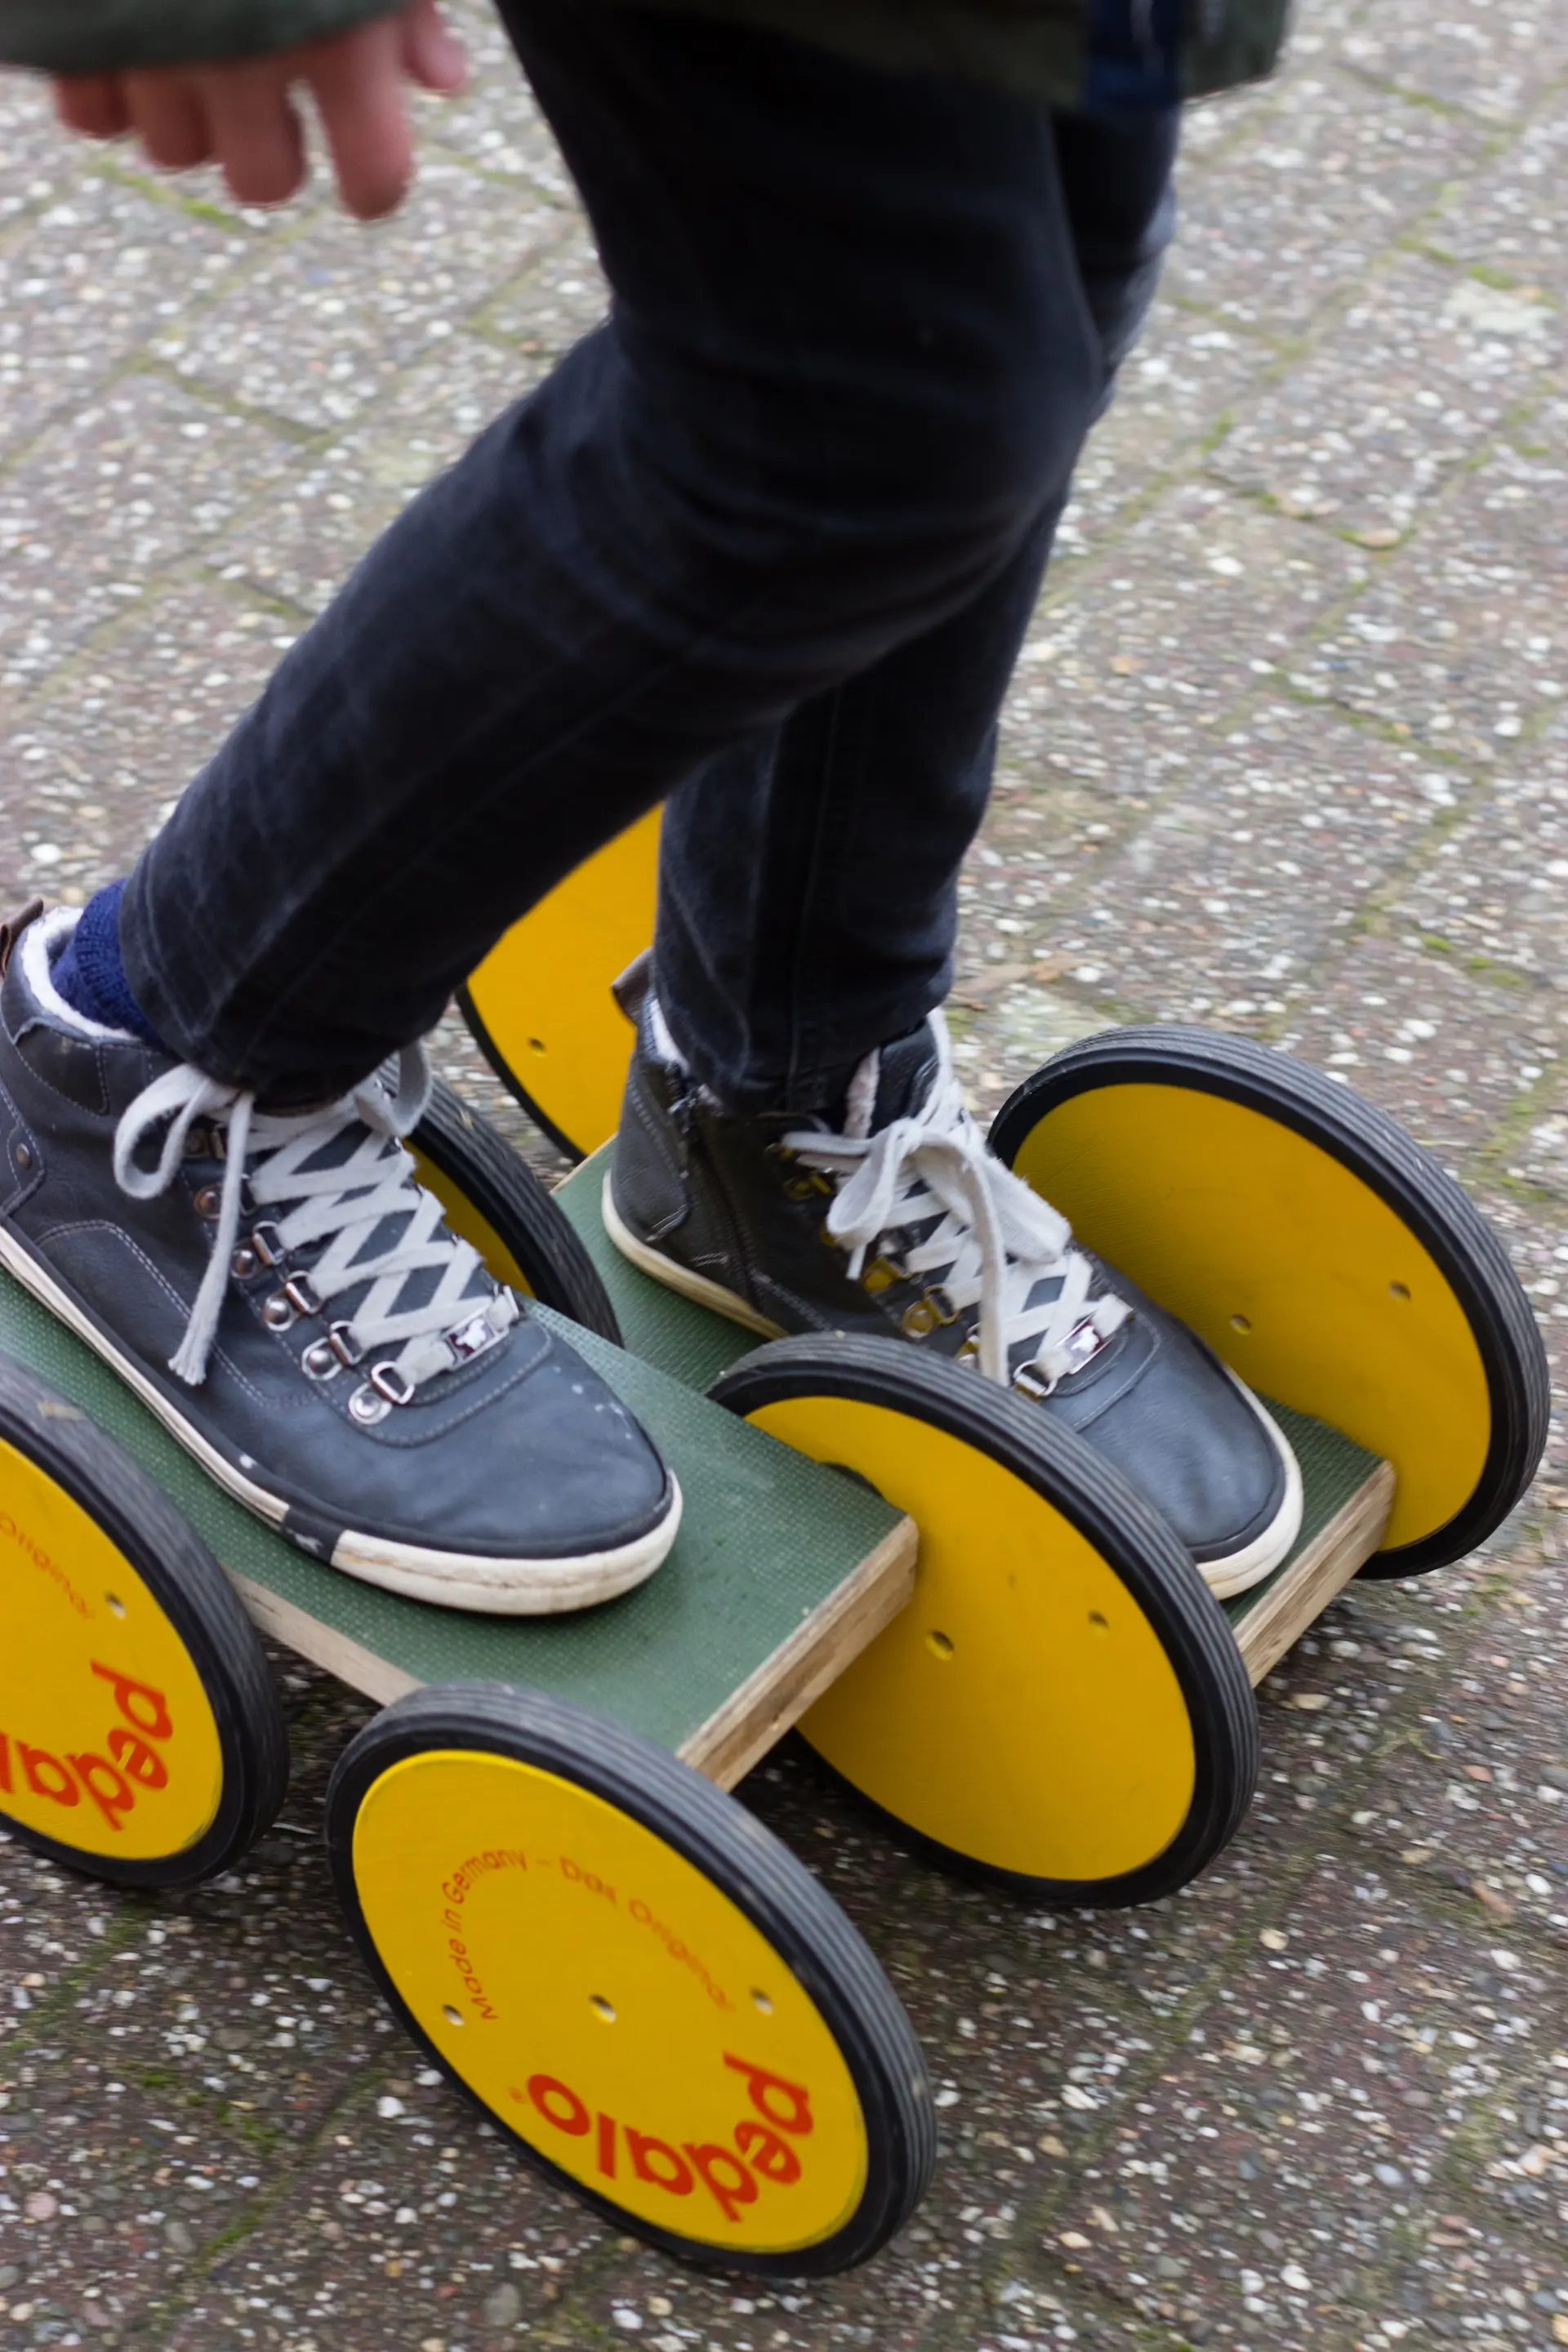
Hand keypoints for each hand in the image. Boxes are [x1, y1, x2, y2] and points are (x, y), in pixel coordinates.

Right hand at [52, 0, 466, 220]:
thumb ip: (407, 6)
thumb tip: (442, 80)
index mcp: (336, 34)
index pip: (374, 179)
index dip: (375, 184)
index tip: (367, 171)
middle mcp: (242, 57)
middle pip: (262, 182)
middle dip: (271, 151)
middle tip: (271, 99)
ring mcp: (149, 44)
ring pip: (174, 149)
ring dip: (192, 116)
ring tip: (195, 50)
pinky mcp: (72, 27)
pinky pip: (88, 113)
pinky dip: (109, 91)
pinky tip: (128, 40)